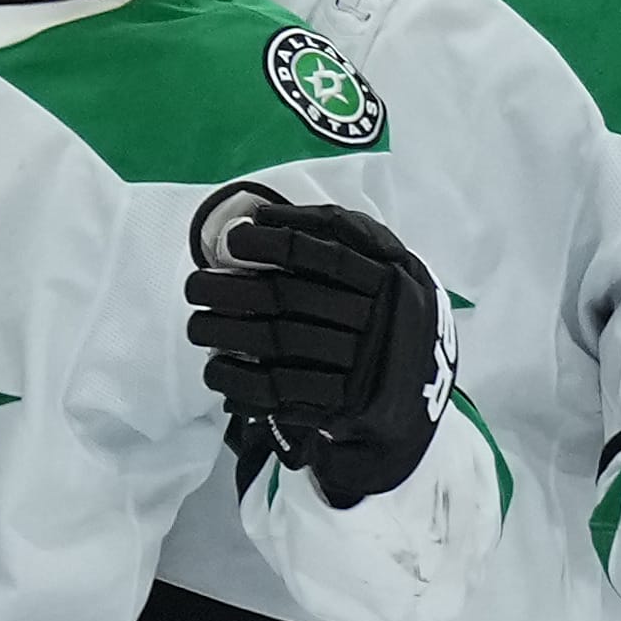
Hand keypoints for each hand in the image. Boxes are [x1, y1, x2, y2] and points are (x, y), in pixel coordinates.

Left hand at [183, 186, 449, 503]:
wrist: (426, 387)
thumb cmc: (392, 310)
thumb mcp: (391, 262)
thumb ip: (343, 230)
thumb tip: (264, 215)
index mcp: (390, 281)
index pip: (323, 256)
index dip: (273, 244)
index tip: (233, 241)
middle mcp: (379, 322)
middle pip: (289, 298)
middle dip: (229, 291)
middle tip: (195, 287)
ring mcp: (363, 367)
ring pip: (279, 342)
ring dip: (225, 334)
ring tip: (198, 327)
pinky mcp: (346, 405)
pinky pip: (283, 390)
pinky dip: (241, 380)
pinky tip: (217, 369)